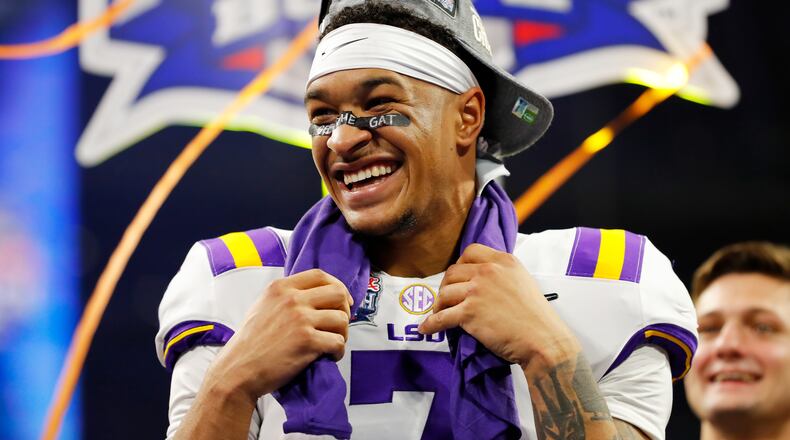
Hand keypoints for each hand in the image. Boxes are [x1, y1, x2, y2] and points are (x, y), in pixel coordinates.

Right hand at [206, 269, 352, 402]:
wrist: (238, 369)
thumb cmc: (250, 342)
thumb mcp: (263, 306)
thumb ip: (286, 296)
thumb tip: (316, 295)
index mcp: (281, 287)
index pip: (320, 275)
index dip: (337, 286)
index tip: (342, 300)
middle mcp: (292, 299)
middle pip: (338, 293)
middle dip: (345, 309)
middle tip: (339, 324)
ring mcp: (300, 319)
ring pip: (342, 319)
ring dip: (342, 333)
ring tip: (332, 343)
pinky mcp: (307, 341)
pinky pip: (338, 342)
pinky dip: (338, 351)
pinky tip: (329, 356)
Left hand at [418, 244, 579, 367]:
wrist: (543, 340)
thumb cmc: (537, 317)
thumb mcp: (523, 281)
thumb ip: (502, 275)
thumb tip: (481, 280)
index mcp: (503, 261)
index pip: (470, 252)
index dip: (460, 264)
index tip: (458, 276)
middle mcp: (488, 271)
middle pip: (453, 272)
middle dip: (446, 285)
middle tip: (446, 298)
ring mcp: (477, 291)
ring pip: (444, 294)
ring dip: (439, 305)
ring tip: (440, 313)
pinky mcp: (469, 313)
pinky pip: (441, 317)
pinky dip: (431, 324)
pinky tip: (426, 329)